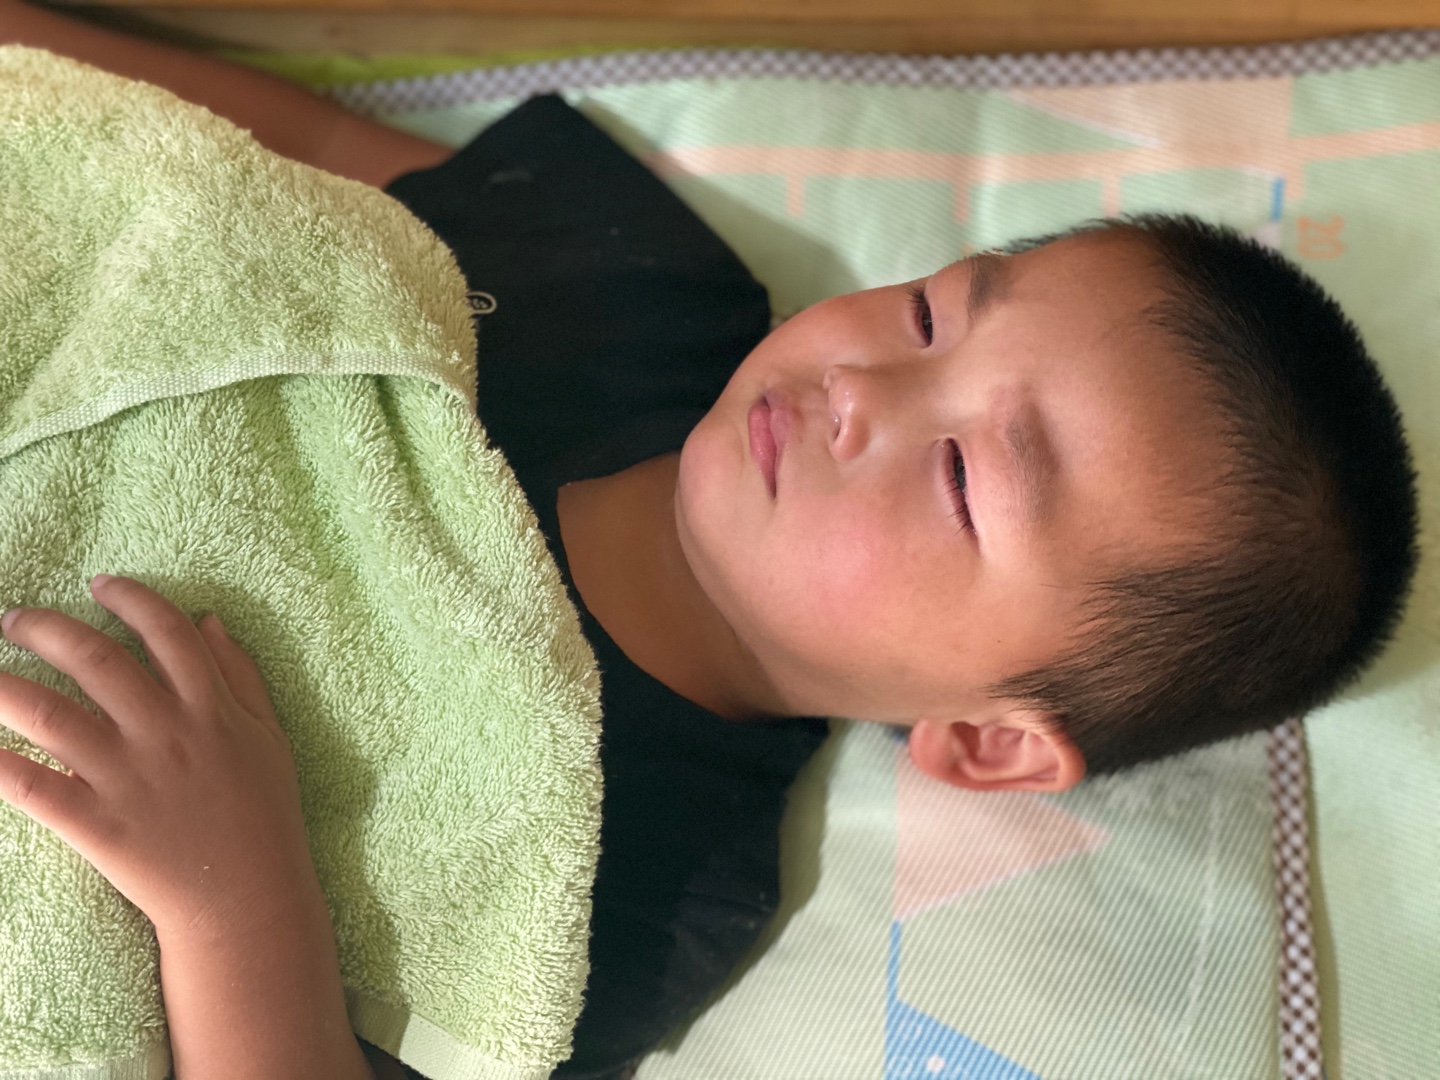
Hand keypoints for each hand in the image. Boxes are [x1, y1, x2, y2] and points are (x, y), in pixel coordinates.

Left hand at [0, 574, 318, 943]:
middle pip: (96, 661)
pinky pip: (32, 787)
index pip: (166, 633)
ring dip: (2, 686)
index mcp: (210, 707)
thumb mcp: (267, 735)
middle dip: (47, 629)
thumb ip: (239, 675)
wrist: (248, 899)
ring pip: (48, 715)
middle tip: (14, 619)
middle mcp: (165, 733)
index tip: (100, 584)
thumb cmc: (264, 814)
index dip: (131, 599)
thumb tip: (207, 621)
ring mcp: (126, 777)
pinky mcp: (96, 823)